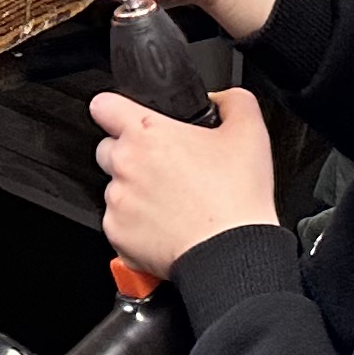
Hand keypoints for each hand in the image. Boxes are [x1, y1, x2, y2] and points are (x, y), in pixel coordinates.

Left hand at [89, 87, 279, 275]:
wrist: (234, 255)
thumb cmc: (237, 198)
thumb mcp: (250, 132)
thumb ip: (232, 102)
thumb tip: (219, 99)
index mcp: (146, 133)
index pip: (103, 105)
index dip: (115, 110)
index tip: (125, 119)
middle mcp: (125, 164)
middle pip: (109, 149)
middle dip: (131, 156)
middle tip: (165, 170)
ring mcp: (118, 201)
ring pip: (115, 187)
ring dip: (135, 192)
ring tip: (172, 203)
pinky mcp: (117, 234)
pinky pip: (118, 223)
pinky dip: (136, 225)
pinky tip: (167, 226)